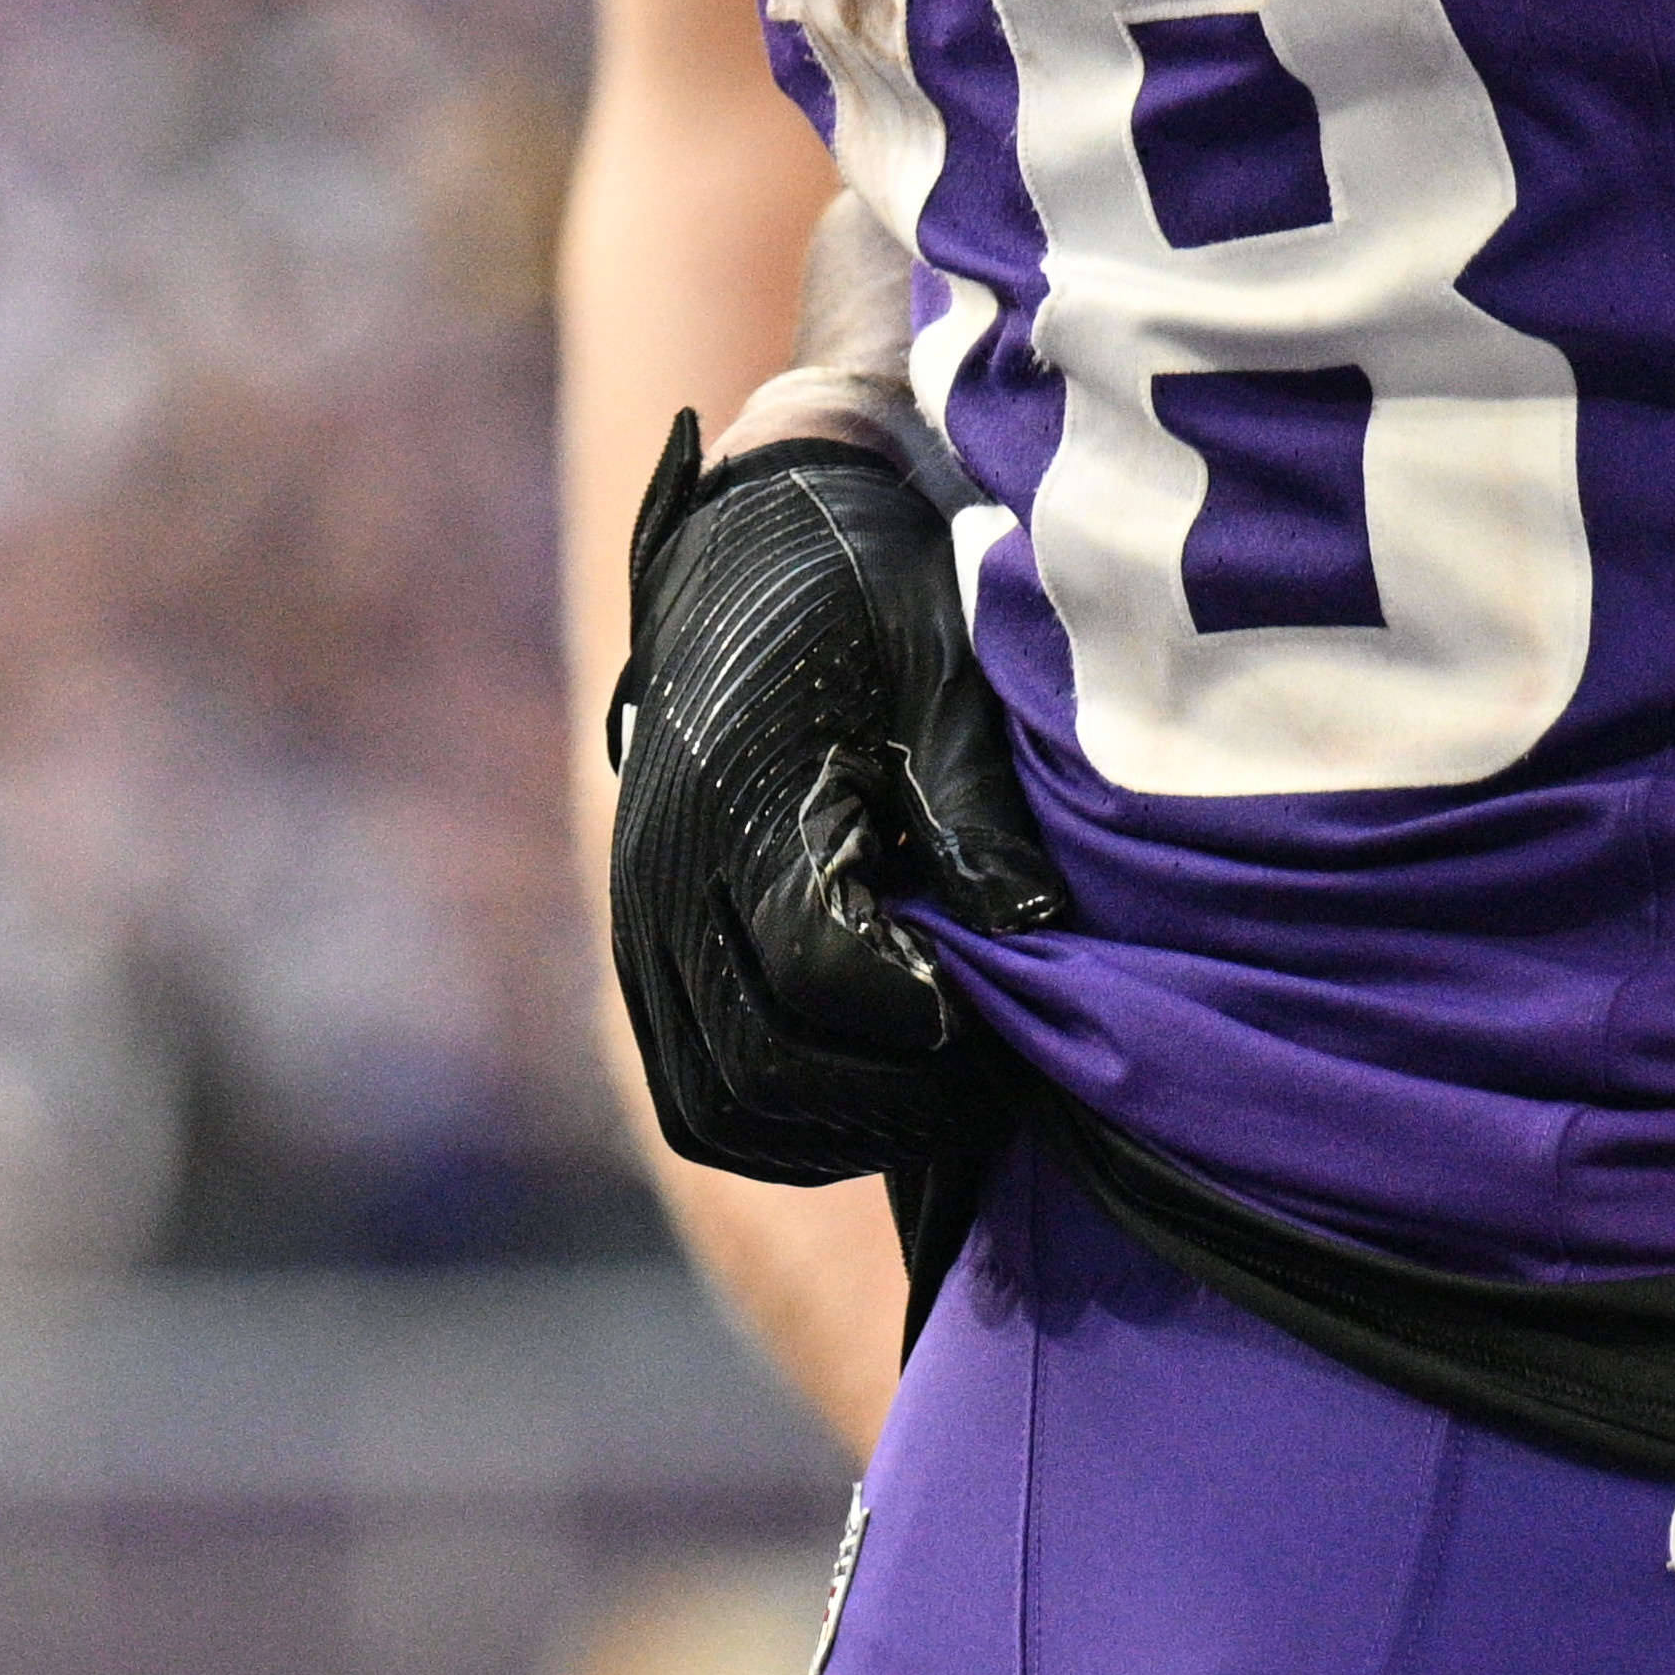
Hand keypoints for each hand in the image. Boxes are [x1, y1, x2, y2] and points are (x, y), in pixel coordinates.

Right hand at [605, 408, 1054, 1181]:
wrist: (760, 544)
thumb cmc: (872, 602)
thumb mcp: (947, 678)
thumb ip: (983, 816)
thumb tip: (1034, 939)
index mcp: (739, 805)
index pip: (827, 981)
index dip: (929, 1021)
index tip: (998, 1003)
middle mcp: (663, 876)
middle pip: (760, 1073)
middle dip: (889, 1101)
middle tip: (985, 1079)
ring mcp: (640, 921)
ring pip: (713, 1107)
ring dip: (827, 1130)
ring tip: (929, 1097)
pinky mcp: (645, 947)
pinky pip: (690, 1089)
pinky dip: (775, 1122)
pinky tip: (865, 1092)